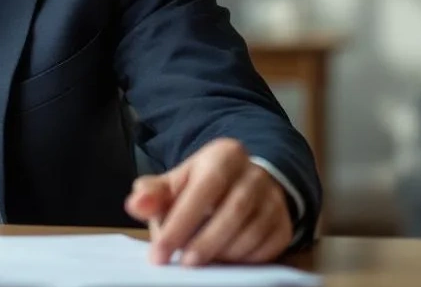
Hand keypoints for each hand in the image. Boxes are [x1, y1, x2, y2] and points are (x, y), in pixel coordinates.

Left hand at [124, 138, 291, 265]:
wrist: (242, 184)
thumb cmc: (201, 187)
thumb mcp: (175, 184)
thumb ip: (153, 194)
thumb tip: (136, 203)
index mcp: (224, 155)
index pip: (204, 189)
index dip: (181, 222)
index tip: (159, 252)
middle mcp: (255, 174)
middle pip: (233, 211)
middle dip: (204, 242)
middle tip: (183, 264)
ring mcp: (274, 199)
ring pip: (253, 232)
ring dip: (224, 253)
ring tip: (200, 262)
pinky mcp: (283, 224)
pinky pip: (267, 248)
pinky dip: (242, 259)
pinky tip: (223, 261)